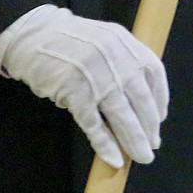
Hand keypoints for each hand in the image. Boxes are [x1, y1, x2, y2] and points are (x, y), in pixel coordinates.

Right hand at [0, 5, 167, 167]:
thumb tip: (140, 102)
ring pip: (122, 115)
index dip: (160, 100)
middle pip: (141, 100)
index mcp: (124, 43)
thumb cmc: (68, 41)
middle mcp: (114, 58)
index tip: (159, 119)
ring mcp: (94, 76)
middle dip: (149, 127)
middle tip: (152, 146)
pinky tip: (113, 157)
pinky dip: (105, 144)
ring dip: (134, 140)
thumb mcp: (104, 39)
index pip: (154, 74)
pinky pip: (94, 124)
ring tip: (141, 157)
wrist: (32, 35)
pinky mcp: (74, 92)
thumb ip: (123, 61)